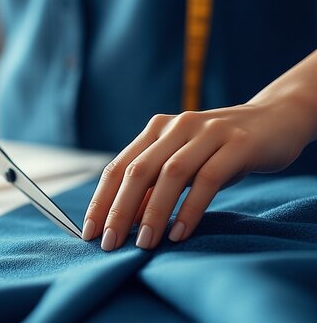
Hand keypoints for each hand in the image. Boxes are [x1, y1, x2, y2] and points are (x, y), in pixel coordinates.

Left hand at [82, 101, 312, 250]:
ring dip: (153, 212)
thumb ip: (155, 183)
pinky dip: (190, 208)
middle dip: (119, 210)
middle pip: (138, 171)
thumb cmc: (219, 150)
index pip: (118, 167)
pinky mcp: (237, 144)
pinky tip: (179, 233)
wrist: (275, 120)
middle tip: (109, 243)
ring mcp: (208, 132)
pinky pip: (208, 179)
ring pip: (171, 175)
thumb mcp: (183, 162)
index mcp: (156, 129)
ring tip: (143, 244)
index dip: (101, 200)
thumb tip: (124, 220)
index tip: (89, 231)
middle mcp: (177, 126)